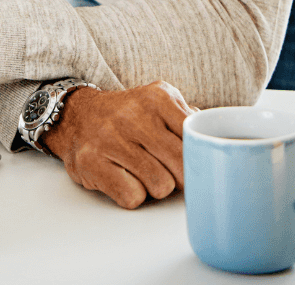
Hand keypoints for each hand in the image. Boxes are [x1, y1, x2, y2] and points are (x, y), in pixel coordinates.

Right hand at [40, 81, 195, 208]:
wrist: (76, 116)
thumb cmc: (127, 117)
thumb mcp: (158, 104)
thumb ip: (187, 119)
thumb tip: (218, 143)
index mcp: (158, 97)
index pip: (196, 141)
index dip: (196, 159)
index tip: (190, 162)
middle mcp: (133, 115)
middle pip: (182, 167)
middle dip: (178, 177)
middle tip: (166, 171)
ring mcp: (110, 138)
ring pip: (160, 186)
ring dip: (155, 187)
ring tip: (142, 172)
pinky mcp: (91, 162)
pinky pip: (132, 197)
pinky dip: (132, 196)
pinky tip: (123, 179)